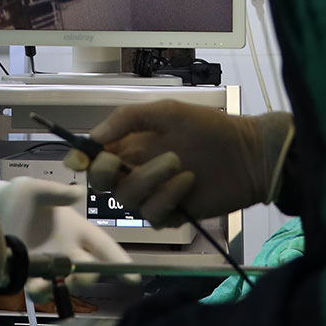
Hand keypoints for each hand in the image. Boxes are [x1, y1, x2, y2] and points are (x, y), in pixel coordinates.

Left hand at [0, 179, 133, 281]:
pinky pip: (41, 291)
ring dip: (64, 286)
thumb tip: (78, 192)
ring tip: (50, 282)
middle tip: (80, 272)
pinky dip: (41, 292)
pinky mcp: (29, 275)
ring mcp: (48, 265)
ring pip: (67, 284)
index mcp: (74, 228)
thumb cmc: (13, 197)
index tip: (134, 277)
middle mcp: (65, 250)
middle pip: (89, 270)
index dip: (119, 260)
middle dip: (89, 275)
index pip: (103, 245)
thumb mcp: (33, 189)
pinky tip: (34, 286)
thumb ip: (55, 192)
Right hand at [67, 104, 292, 224]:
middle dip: (108, 173)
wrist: (247, 154)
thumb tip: (93, 137)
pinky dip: (168, 196)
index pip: (94, 157)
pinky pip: (153, 213)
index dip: (80, 160)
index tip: (77, 161)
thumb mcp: (167, 112)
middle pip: (103, 183)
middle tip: (123, 162)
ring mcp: (153, 194)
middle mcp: (136, 171)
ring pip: (127, 199)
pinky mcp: (171, 214)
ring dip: (149, 179)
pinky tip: (188, 181)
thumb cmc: (210, 128)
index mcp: (131, 145)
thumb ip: (127, 119)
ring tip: (178, 162)